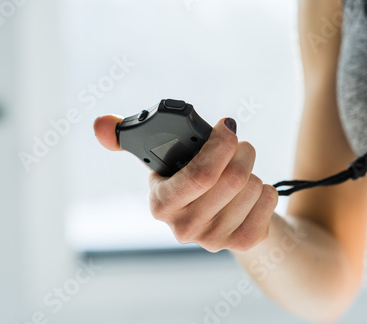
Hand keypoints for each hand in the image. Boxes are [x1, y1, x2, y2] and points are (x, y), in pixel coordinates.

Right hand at [94, 115, 277, 252]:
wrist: (219, 218)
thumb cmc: (191, 181)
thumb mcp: (162, 160)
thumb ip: (127, 139)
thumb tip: (98, 124)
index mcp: (161, 204)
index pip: (199, 176)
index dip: (218, 146)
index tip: (227, 126)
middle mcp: (185, 227)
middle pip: (233, 179)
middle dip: (242, 151)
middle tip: (240, 145)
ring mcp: (214, 240)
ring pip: (253, 187)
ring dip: (253, 170)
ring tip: (242, 171)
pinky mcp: (241, 243)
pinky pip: (268, 203)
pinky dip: (266, 190)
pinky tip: (253, 193)